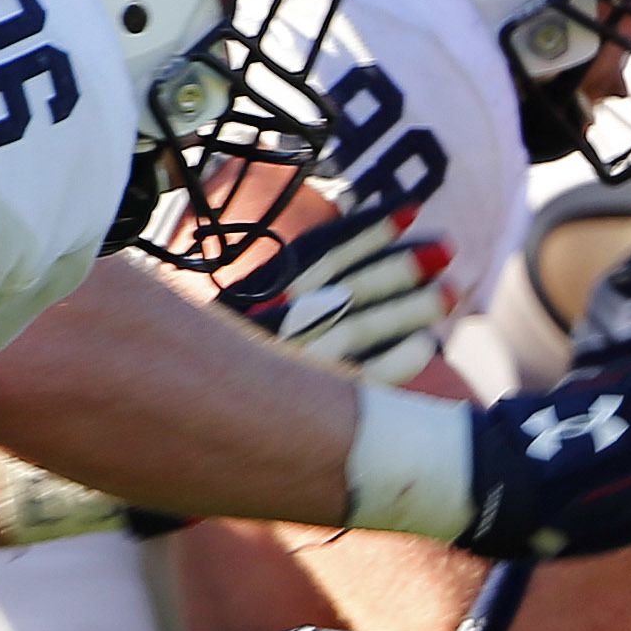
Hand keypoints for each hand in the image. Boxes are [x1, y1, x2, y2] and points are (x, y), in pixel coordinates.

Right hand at [223, 206, 449, 384]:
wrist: (179, 420)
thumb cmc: (215, 359)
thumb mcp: (239, 308)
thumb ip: (282, 281)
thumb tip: (339, 257)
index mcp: (257, 294)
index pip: (322, 253)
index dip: (369, 231)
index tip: (413, 210)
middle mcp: (273, 324)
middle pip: (350, 288)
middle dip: (400, 267)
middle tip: (448, 248)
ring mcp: (290, 365)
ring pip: (362, 329)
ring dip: (410, 308)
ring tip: (451, 292)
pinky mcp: (304, 405)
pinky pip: (361, 382)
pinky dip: (394, 362)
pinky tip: (424, 346)